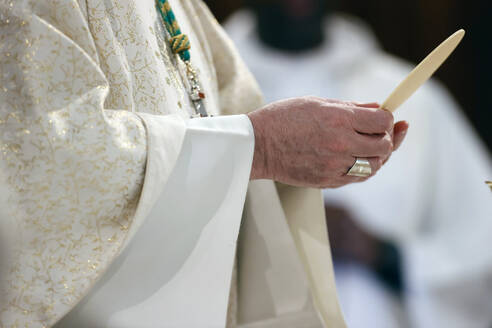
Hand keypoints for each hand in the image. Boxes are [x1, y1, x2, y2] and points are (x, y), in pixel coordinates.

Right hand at [247, 96, 407, 187]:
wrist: (258, 146)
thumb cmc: (283, 118)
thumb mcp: (316, 102)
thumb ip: (350, 106)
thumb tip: (377, 107)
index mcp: (339, 119)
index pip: (383, 121)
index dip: (388, 118)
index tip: (383, 117)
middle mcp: (341, 144)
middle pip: (384, 145)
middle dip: (386, 137)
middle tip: (379, 132)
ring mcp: (335, 166)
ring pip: (375, 165)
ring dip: (378, 155)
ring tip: (369, 146)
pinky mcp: (328, 181)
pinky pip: (359, 177)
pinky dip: (364, 167)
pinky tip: (358, 158)